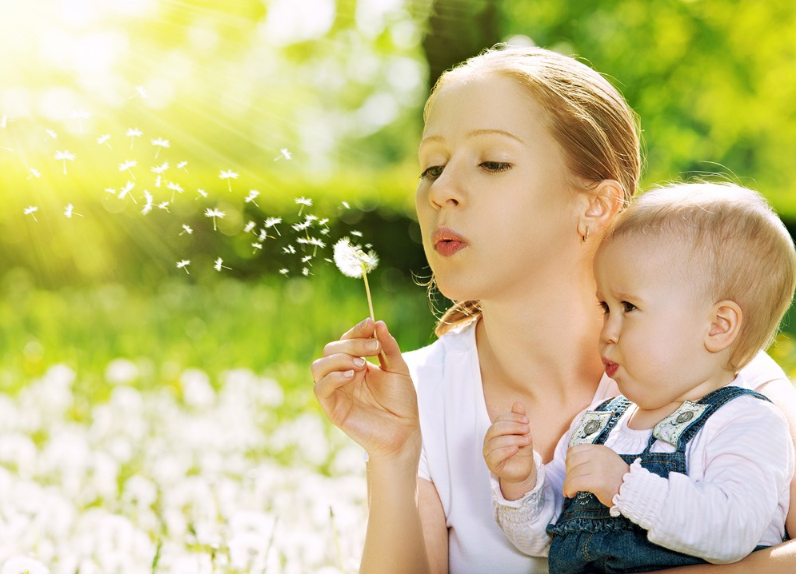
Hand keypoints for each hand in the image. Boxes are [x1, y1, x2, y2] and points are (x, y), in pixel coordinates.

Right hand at [311, 318, 419, 462]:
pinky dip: (332, 378)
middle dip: (351, 343)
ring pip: (318, 366)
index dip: (356, 330)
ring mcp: (336, 391)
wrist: (405, 431)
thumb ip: (388, 347)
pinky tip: (351, 376)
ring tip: (361, 365)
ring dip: (339, 359)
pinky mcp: (332, 408)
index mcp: (356, 364)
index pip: (346, 340)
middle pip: (331, 349)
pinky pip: (320, 388)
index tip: (370, 324)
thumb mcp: (399, 369)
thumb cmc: (402, 402)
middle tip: (373, 348)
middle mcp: (343, 375)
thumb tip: (378, 323)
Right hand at [483, 402, 535, 500]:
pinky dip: (505, 451)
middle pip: (496, 428)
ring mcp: (488, 451)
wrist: (522, 470)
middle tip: (527, 429)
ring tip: (527, 440)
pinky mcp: (491, 464)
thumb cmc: (521, 450)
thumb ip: (519, 420)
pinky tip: (516, 449)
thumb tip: (517, 403)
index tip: (527, 420)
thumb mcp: (523, 433)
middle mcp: (489, 439)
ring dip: (514, 439)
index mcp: (495, 430)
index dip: (513, 417)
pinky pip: (495, 455)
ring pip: (496, 442)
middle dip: (513, 427)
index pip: (500, 419)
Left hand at [563, 444, 628, 505]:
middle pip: (571, 462)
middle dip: (568, 473)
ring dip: (567, 483)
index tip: (570, 471)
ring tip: (569, 490)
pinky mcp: (597, 481)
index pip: (574, 450)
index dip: (568, 462)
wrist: (634, 491)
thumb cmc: (617, 478)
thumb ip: (591, 457)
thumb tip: (569, 462)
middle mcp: (597, 455)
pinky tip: (570, 494)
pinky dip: (569, 489)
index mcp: (599, 449)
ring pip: (572, 473)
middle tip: (570, 482)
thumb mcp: (606, 460)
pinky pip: (575, 483)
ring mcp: (597, 467)